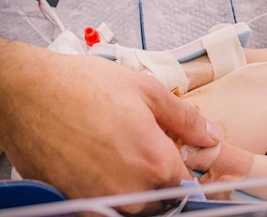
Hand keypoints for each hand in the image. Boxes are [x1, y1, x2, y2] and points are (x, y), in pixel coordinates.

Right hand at [0, 40, 222, 206]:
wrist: (31, 94)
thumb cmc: (86, 86)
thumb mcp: (146, 90)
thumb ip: (185, 119)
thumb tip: (211, 135)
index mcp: (154, 162)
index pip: (186, 183)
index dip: (184, 166)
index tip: (178, 153)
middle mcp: (130, 191)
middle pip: (160, 198)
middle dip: (159, 175)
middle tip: (143, 143)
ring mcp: (101, 202)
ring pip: (133, 204)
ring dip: (134, 181)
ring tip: (117, 144)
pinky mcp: (76, 204)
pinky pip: (104, 204)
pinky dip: (108, 186)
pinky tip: (97, 156)